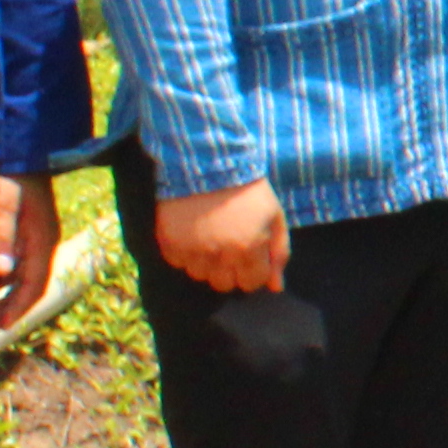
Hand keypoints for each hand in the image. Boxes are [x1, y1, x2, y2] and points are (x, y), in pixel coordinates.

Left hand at [0, 172, 62, 332]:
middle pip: (30, 285)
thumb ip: (1, 237)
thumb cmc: (10, 174)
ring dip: (6, 295)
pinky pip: (18, 262)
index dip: (17, 309)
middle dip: (10, 308)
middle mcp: (44, 241)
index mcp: (43, 239)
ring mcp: (37, 235)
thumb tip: (1, 273)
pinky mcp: (26, 229)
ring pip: (24, 275)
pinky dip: (3, 279)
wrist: (18, 146)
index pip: (35, 285)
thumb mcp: (2, 203)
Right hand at [152, 175, 288, 295]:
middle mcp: (219, 253)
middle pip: (224, 284)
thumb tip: (275, 287)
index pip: (252, 283)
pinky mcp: (169, 241)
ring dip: (206, 263)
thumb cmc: (248, 189)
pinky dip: (185, 253)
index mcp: (248, 247)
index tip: (250, 258)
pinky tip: (193, 233)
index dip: (253, 272)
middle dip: (230, 271)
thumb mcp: (275, 216)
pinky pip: (178, 262)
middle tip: (229, 248)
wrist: (207, 161)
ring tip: (210, 238)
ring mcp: (191, 249)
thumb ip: (279, 253)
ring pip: (200, 275)